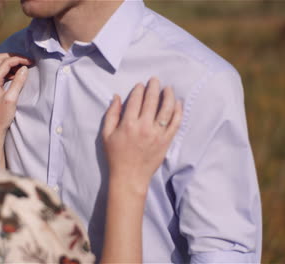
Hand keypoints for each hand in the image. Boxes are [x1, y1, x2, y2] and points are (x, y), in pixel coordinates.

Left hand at [0, 53, 32, 134]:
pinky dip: (10, 69)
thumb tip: (25, 68)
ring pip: (0, 64)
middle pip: (0, 58)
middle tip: (27, 60)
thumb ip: (18, 82)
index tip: (31, 62)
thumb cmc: (2, 115)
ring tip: (24, 67)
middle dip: (14, 57)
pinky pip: (1, 72)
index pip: (7, 62)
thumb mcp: (12, 98)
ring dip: (12, 62)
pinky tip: (17, 75)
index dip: (20, 59)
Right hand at [102, 77, 182, 195]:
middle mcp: (144, 127)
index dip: (139, 90)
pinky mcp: (166, 141)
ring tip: (168, 88)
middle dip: (154, 87)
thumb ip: (111, 114)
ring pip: (166, 110)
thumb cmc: (116, 156)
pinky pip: (175, 123)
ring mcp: (157, 134)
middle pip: (152, 101)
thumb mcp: (106, 135)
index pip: (136, 100)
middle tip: (155, 80)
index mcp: (128, 124)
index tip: (141, 85)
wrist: (130, 177)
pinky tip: (178, 104)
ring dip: (168, 96)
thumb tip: (118, 97)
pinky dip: (178, 112)